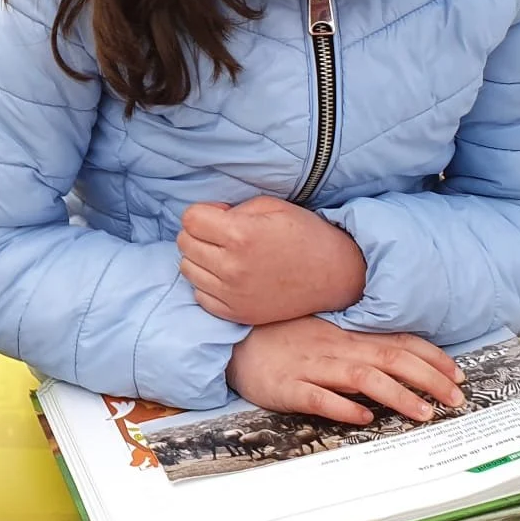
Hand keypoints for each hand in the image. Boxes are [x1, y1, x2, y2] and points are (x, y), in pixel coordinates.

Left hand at [178, 197, 367, 325]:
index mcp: (240, 235)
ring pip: (187, 269)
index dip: (202, 213)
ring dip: (201, 259)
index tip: (220, 216)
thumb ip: (231, 209)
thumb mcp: (270, 206)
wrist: (335, 276)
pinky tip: (229, 277)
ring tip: (226, 256)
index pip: (189, 219)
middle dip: (199, 234)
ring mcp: (233, 294)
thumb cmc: (305, 235)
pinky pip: (199, 295)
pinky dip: (208, 284)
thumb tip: (207, 219)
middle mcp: (232, 267)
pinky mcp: (236, 314)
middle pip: (184, 243)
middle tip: (223, 235)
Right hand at [226, 317, 465, 425]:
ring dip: (396, 395)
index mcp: (345, 334)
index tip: (458, 374)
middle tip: (456, 399)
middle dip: (428, 378)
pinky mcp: (286, 387)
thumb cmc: (280, 339)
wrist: (231, 341)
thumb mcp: (324, 333)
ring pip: (361, 378)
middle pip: (389, 359)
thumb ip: (358, 344)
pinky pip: (317, 397)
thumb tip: (399, 358)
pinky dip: (342, 406)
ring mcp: (310, 366)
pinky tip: (363, 417)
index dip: (430, 357)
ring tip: (424, 413)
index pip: (396, 341)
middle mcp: (333, 347)